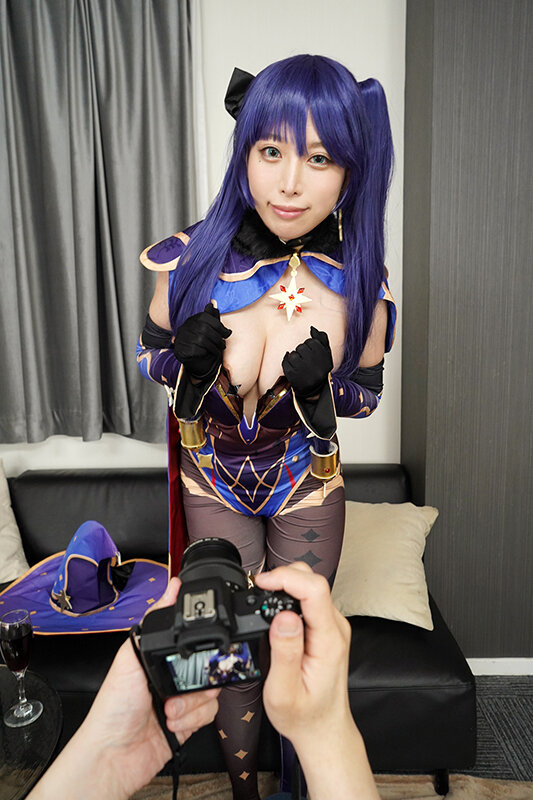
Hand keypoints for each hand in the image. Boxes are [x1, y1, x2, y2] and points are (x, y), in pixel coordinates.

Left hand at [29, 578, 219, 799]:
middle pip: (206, 665)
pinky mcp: (190, 721)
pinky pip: (211, 713)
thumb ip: (153, 623)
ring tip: (169, 708)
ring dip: (192, 702)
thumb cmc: (113, 707)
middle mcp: (172, 676)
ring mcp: (182, 700)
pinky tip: (173, 721)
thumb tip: (171, 588)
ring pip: (212, 690)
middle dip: (198, 677)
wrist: (114, 754)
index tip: (201, 647)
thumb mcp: (130, 657)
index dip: (199, 645)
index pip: (190, 642)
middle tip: (180, 683)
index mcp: (158, 657)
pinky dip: (194, 718)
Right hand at [173, 303, 230, 380]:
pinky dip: (205, 352)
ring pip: (201, 340)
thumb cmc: (203, 342)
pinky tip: (208, 354)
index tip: (227, 333)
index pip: (205, 317)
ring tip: (218, 350)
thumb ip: (212, 318)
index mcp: (192, 320)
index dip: (219, 325)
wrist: (194, 360)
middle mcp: (185, 327)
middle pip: (204, 329)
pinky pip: (196, 350)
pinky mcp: (181, 350)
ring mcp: (182, 338)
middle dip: (217, 337)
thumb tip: (212, 303)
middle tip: (223, 344)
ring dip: (213, 346)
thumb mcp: (209, 329)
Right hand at [255, 563, 350, 743]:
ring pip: (311, 586)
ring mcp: (332, 626)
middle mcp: (335, 628)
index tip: (261, 584)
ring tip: (262, 595)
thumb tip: (283, 617)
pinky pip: (309, 599)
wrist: (322, 728)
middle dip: (283, 576)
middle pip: (313, 581)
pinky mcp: (326, 628)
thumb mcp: (283, 691)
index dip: (286, 578)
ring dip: (286, 584)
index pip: (314, 590)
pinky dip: (289, 594)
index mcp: (328, 641)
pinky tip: (274, 606)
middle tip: (257, 589)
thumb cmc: (304, 715)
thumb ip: (284, 652)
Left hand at [282, 326, 332, 397]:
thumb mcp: (326, 354)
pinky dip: (287, 363)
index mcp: (322, 357)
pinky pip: (285, 362)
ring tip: (300, 365)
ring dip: (294, 358)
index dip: (310, 347)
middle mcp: (313, 363)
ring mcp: (302, 370)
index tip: (312, 355)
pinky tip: (293, 368)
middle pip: (301, 347)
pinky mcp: (292, 376)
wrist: (315, 389)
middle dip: (302, 352)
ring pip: (292, 354)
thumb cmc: (320, 368)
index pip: (310, 342)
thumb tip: (312, 328)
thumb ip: (322, 339)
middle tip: (306, 361)